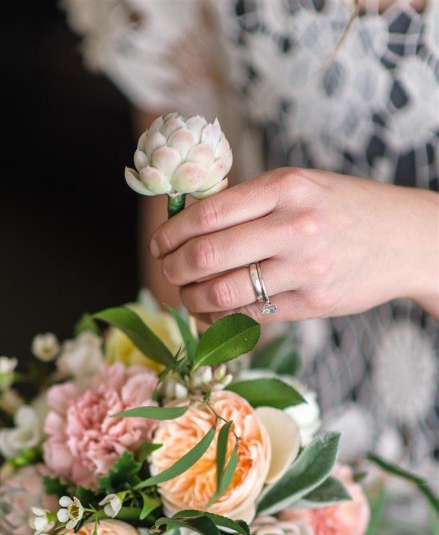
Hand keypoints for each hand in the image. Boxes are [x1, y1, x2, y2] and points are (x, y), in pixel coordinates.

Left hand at [149, 167, 438, 322]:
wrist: (405, 239)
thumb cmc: (342, 209)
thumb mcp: (301, 186)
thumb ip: (249, 202)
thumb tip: (186, 223)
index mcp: (286, 186)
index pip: (208, 213)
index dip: (172, 233)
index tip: (161, 243)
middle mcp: (294, 226)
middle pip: (207, 256)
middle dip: (173, 269)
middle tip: (167, 272)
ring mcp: (304, 269)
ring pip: (223, 292)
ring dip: (192, 298)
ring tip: (187, 295)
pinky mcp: (312, 303)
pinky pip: (251, 314)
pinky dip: (222, 316)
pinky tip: (214, 311)